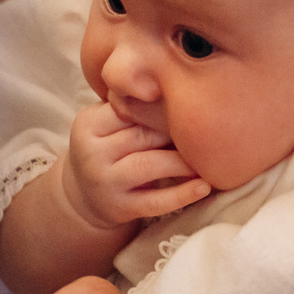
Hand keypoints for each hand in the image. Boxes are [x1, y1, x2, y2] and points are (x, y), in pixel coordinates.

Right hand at [64, 101, 207, 230]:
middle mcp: (91, 152)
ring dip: (183, 161)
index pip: (131, 108)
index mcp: (89, 123)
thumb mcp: (107, 125)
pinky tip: (204, 186)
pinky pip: (156, 201)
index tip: (191, 104)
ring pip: (149, 164)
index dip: (163, 107)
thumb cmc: (109, 151)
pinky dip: (183, 194)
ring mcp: (104, 181)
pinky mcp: (120, 207)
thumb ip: (133, 107)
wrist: (84, 199)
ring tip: (209, 158)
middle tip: (208, 129)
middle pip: (143, 134)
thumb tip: (186, 86)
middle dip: (176, 133)